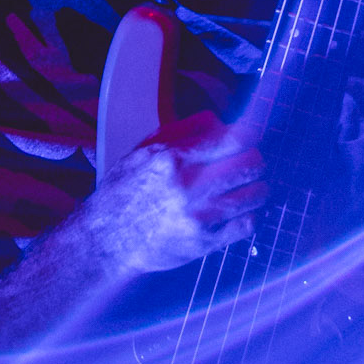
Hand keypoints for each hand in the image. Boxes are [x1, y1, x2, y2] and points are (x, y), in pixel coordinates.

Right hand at [74, 109, 263, 276]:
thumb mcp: (144, 150)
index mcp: (174, 158)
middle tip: (246, 162)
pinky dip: (247, 215)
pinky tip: (236, 212)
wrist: (108, 239)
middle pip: (251, 163)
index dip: (250, 133)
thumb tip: (219, 121)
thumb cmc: (125, 190)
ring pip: (256, 194)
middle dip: (253, 159)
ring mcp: (199, 216)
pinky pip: (247, 224)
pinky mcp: (204, 242)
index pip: (234, 138)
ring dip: (255, 187)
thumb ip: (182, 131)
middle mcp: (189, 186)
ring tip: (245, 187)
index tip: (250, 134)